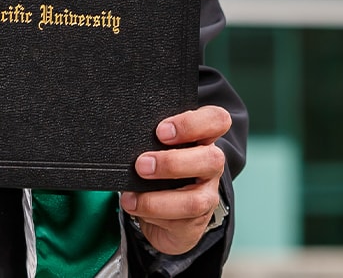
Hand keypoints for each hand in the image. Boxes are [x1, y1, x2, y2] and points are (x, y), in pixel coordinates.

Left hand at [119, 105, 231, 255]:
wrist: (163, 211)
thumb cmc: (158, 168)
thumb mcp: (157, 147)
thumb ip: (151, 138)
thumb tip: (126, 140)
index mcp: (203, 139)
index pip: (217, 121)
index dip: (192, 124)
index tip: (161, 131)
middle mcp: (211, 166)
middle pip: (212, 160)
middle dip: (172, 163)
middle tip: (141, 165)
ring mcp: (207, 196)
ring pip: (195, 200)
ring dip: (157, 199)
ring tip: (131, 196)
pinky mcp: (196, 222)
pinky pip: (178, 222)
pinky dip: (152, 214)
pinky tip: (136, 207)